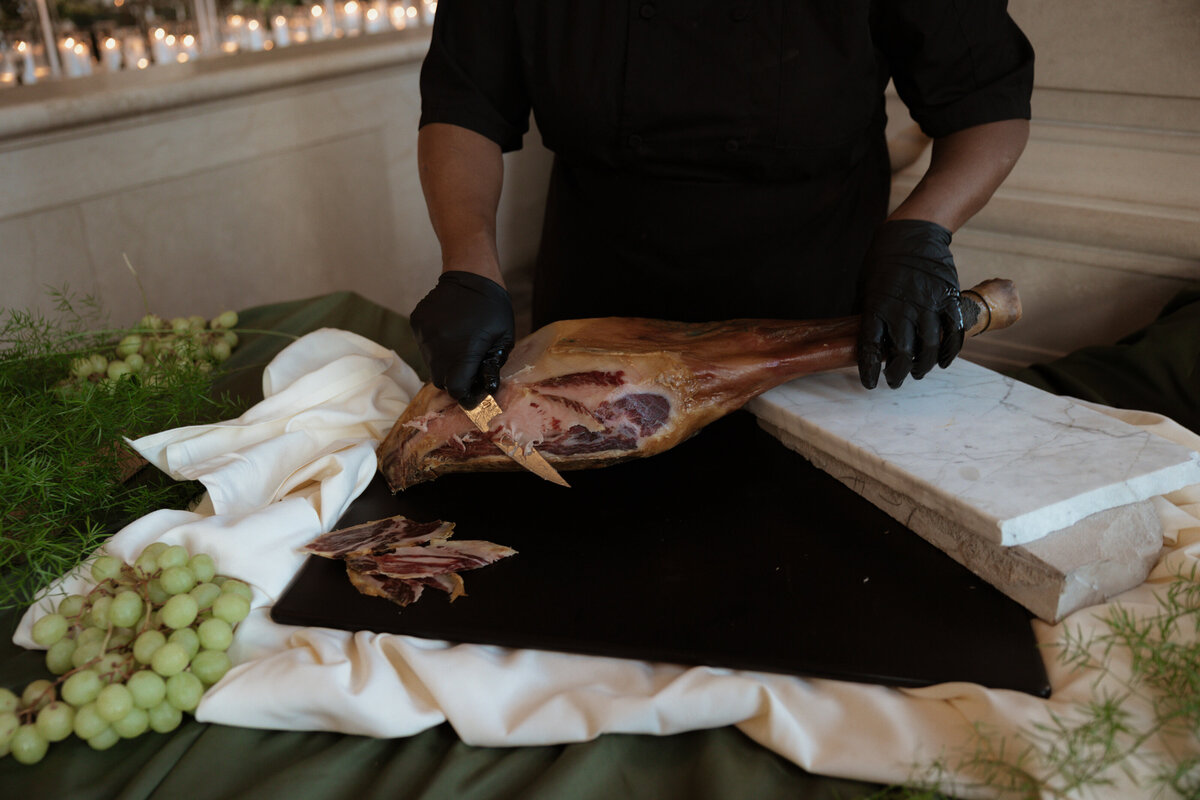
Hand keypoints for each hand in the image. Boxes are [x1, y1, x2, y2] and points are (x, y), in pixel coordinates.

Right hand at [409, 271, 514, 408]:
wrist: (471, 274)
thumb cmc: (493, 309)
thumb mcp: (503, 340)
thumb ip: (492, 367)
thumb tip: (486, 390)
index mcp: (464, 352)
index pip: (455, 388)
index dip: (464, 392)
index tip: (472, 389)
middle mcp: (439, 346)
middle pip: (440, 379)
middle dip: (454, 379)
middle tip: (467, 368)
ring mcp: (425, 334)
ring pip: (430, 363)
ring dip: (444, 362)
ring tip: (458, 344)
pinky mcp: (416, 323)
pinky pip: (424, 345)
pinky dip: (435, 345)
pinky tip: (448, 330)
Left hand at [856, 219, 964, 389]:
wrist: (912, 233)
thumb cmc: (882, 261)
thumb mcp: (864, 287)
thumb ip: (864, 313)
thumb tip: (857, 337)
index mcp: (876, 307)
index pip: (870, 347)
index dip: (870, 370)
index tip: (870, 383)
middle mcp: (902, 309)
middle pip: (903, 354)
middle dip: (898, 374)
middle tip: (895, 380)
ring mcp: (928, 304)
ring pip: (929, 347)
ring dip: (924, 366)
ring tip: (918, 372)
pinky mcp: (948, 298)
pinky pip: (953, 332)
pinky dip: (949, 351)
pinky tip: (942, 360)